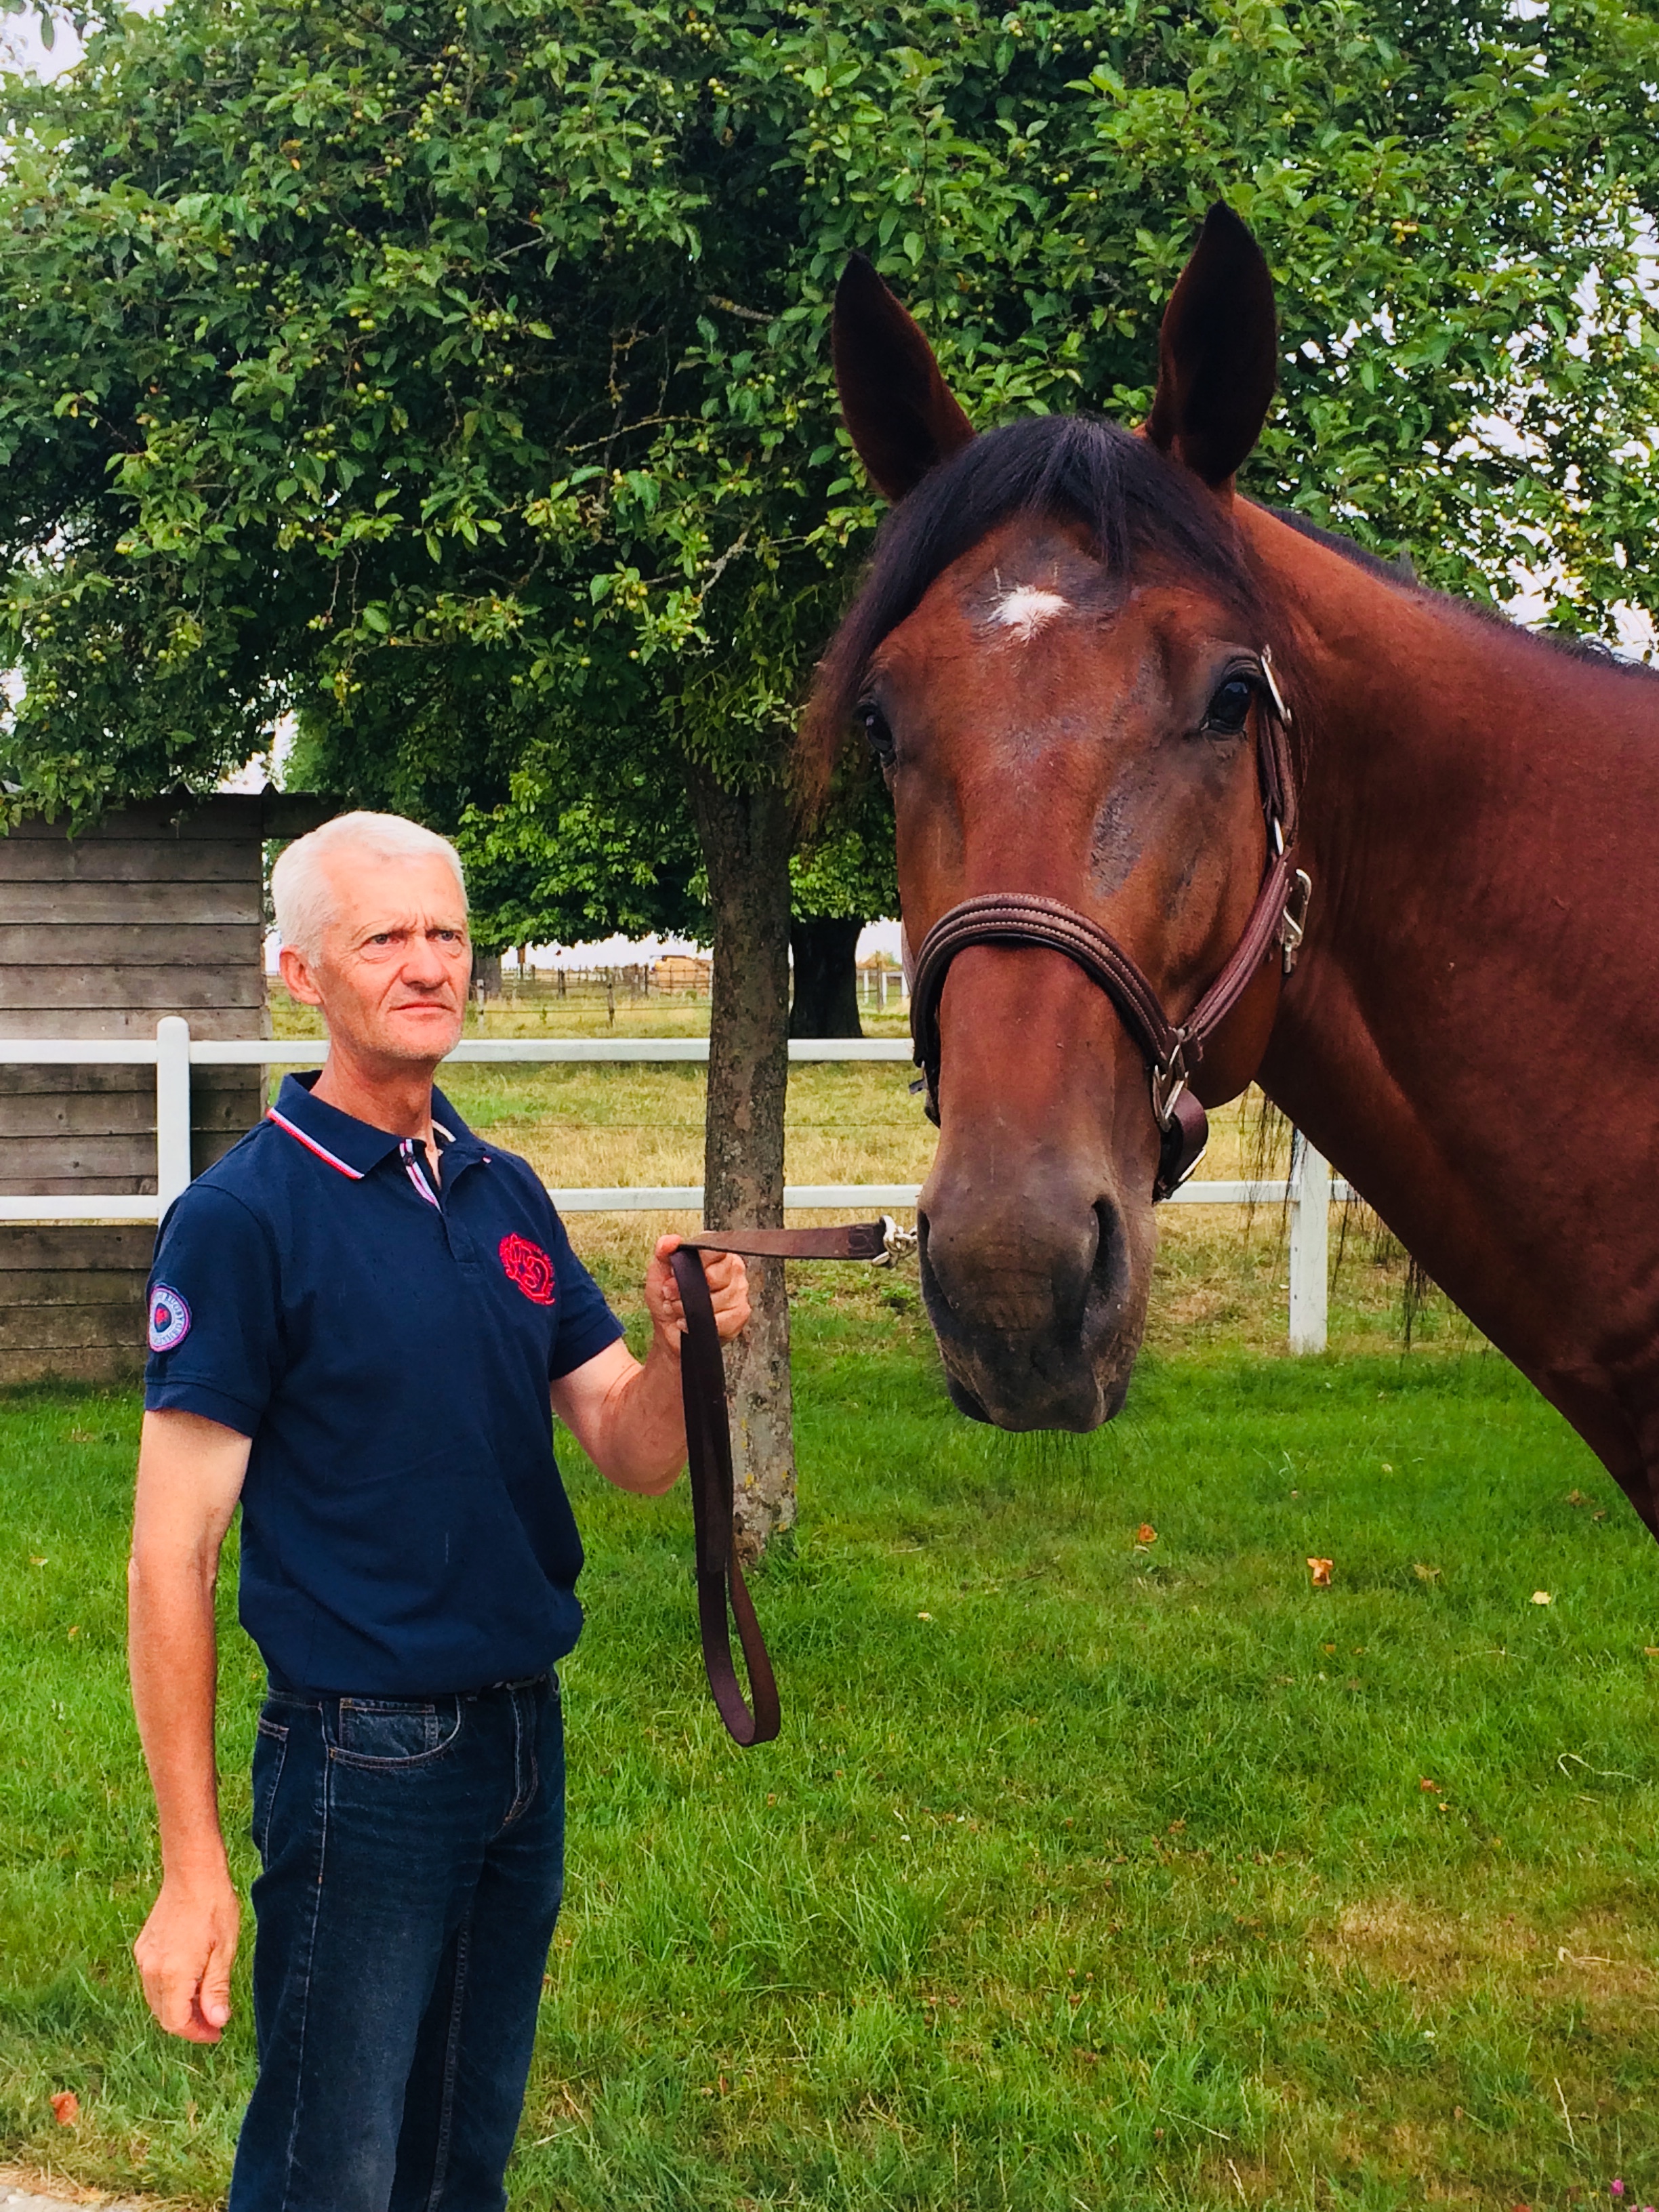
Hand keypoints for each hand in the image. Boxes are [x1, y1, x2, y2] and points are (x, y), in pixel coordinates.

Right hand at [134, 1868, 239, 2042]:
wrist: (192, 1872)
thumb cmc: (213, 1907)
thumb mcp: (224, 1949)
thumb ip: (216, 1989)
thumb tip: (216, 2022)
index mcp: (172, 1973)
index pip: (176, 2022)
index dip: (196, 2033)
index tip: (216, 2032)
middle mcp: (151, 1969)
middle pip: (164, 2014)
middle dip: (188, 2023)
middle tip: (214, 2020)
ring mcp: (144, 1958)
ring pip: (156, 1999)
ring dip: (178, 2007)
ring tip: (205, 2000)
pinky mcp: (142, 1947)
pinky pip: (152, 1981)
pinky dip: (169, 1989)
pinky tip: (190, 1980)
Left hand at [644, 1235, 750, 1350]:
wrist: (667, 1330)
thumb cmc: (667, 1299)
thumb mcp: (659, 1271)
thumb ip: (663, 1251)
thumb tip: (670, 1241)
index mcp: (716, 1255)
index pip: (714, 1250)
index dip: (693, 1263)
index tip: (675, 1272)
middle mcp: (732, 1271)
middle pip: (714, 1276)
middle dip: (686, 1289)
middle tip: (672, 1293)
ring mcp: (739, 1293)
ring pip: (716, 1300)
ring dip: (689, 1308)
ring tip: (678, 1308)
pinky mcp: (739, 1315)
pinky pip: (722, 1319)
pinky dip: (700, 1322)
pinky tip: (689, 1321)